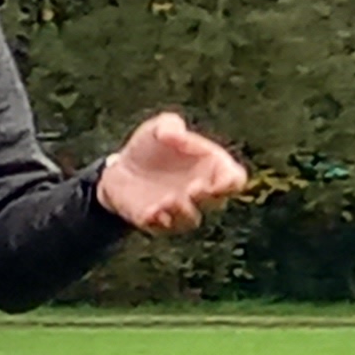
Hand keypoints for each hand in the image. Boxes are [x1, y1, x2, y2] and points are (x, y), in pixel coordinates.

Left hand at [98, 111, 246, 234]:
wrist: (120, 167)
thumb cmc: (149, 145)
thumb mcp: (158, 127)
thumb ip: (170, 125)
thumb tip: (178, 137)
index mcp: (210, 166)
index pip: (234, 179)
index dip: (231, 182)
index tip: (220, 180)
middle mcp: (201, 191)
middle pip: (217, 202)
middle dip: (209, 198)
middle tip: (193, 189)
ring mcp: (181, 209)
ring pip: (192, 220)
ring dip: (183, 212)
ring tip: (168, 200)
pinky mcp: (158, 222)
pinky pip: (164, 229)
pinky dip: (160, 223)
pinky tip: (151, 211)